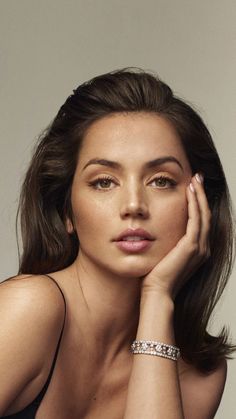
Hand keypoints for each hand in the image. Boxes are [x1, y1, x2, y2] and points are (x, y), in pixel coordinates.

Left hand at [141, 173, 210, 300]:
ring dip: (199, 195)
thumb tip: (158, 228)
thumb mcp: (164, 254)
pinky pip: (196, 219)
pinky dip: (195, 204)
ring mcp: (200, 248)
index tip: (193, 188)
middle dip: (202, 195)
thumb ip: (168, 241)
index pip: (201, 221)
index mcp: (198, 250)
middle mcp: (204, 248)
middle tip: (197, 178)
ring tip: (195, 180)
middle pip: (206, 215)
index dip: (199, 203)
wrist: (156, 291)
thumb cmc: (155, 275)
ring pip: (204, 214)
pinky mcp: (192, 246)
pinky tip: (189, 192)